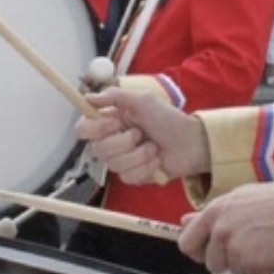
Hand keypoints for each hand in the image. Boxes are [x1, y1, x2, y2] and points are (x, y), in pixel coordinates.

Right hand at [76, 86, 210, 185]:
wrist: (191, 142)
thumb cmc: (168, 119)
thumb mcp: (143, 100)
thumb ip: (114, 96)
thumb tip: (88, 96)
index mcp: (110, 121)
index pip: (83, 129)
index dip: (95, 128)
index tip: (115, 123)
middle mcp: (111, 141)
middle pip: (98, 150)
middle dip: (123, 142)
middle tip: (141, 133)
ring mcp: (121, 160)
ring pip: (114, 165)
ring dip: (138, 155)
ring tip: (153, 147)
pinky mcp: (132, 176)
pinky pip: (127, 177)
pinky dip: (145, 168)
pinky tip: (156, 160)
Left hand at [180, 184, 273, 273]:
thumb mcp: (237, 199)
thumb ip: (210, 214)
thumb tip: (186, 221)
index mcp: (214, 212)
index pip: (187, 243)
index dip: (198, 251)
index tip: (207, 252)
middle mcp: (221, 231)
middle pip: (212, 264)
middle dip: (227, 260)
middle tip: (246, 247)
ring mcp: (236, 250)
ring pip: (234, 271)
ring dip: (248, 265)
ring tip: (263, 245)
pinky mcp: (252, 265)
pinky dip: (264, 271)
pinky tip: (272, 254)